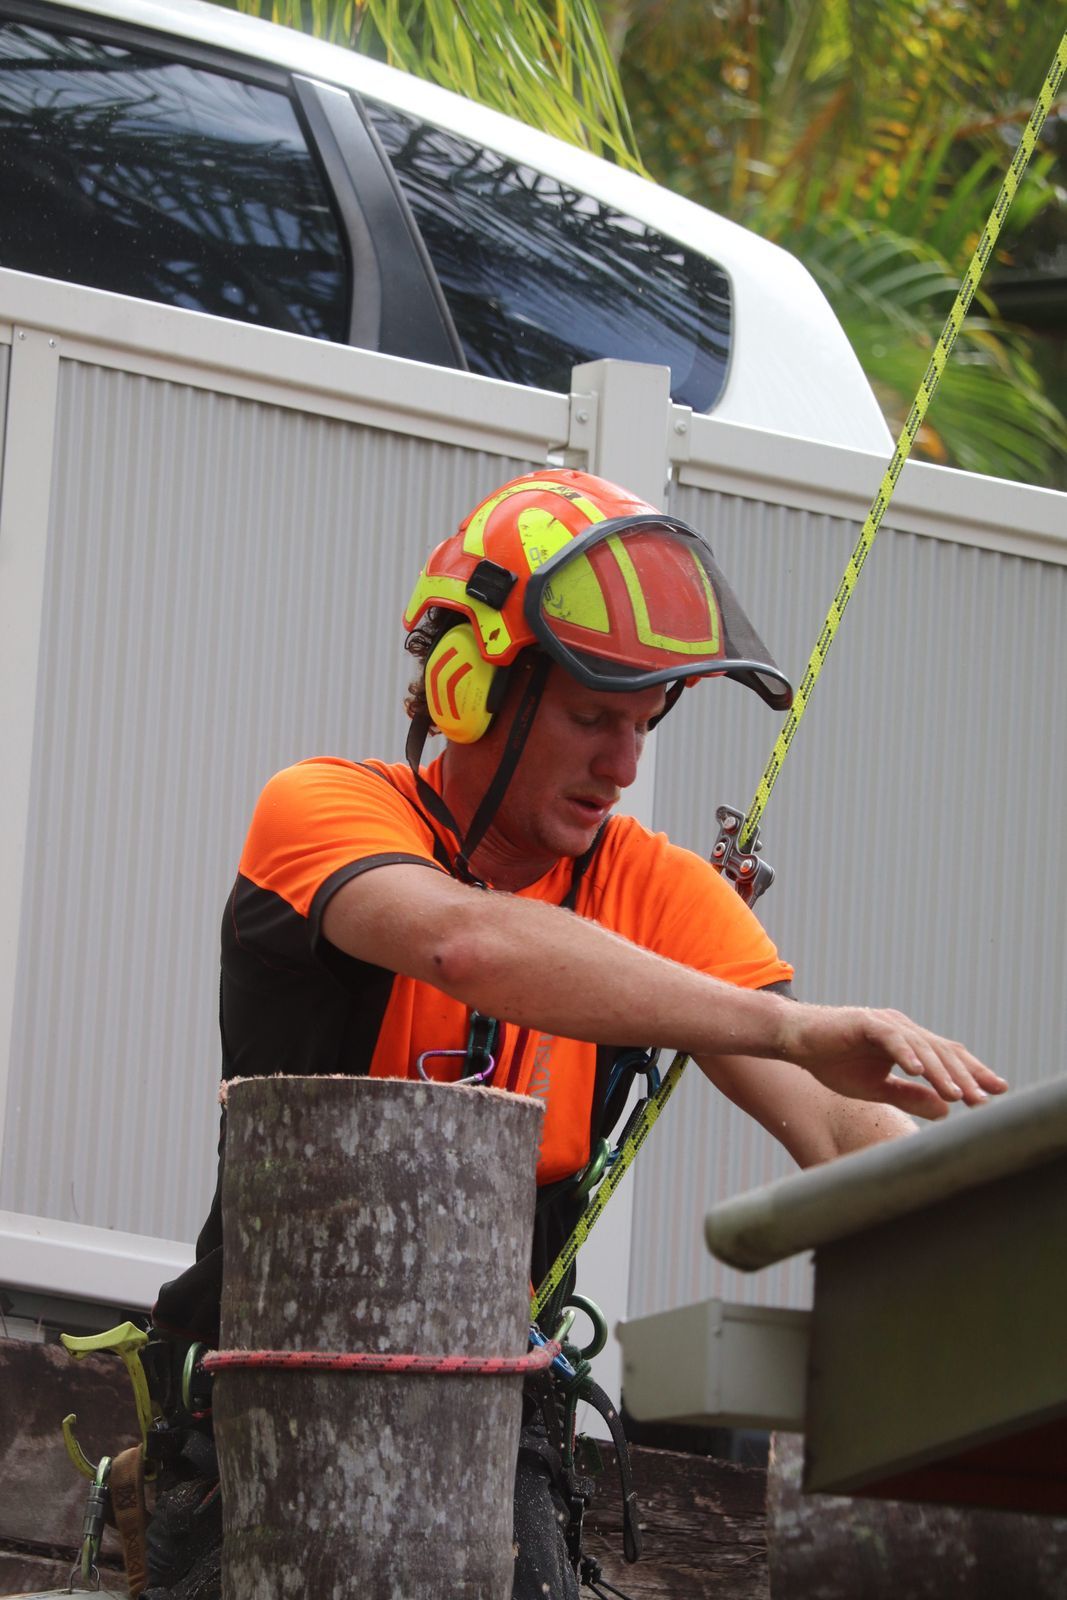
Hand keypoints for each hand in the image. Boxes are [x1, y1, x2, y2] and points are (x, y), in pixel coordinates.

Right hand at [779, 1004, 1007, 1118]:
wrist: (795, 1041)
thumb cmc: (832, 1061)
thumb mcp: (875, 1088)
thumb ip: (909, 1096)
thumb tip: (946, 1110)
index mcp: (908, 1044)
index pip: (947, 1058)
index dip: (972, 1074)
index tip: (996, 1093)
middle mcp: (903, 1030)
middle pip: (942, 1052)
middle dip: (965, 1076)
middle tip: (984, 1100)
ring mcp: (885, 1024)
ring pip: (921, 1047)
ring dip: (940, 1072)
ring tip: (957, 1094)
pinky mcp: (864, 1022)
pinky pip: (890, 1038)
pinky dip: (905, 1054)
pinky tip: (918, 1072)